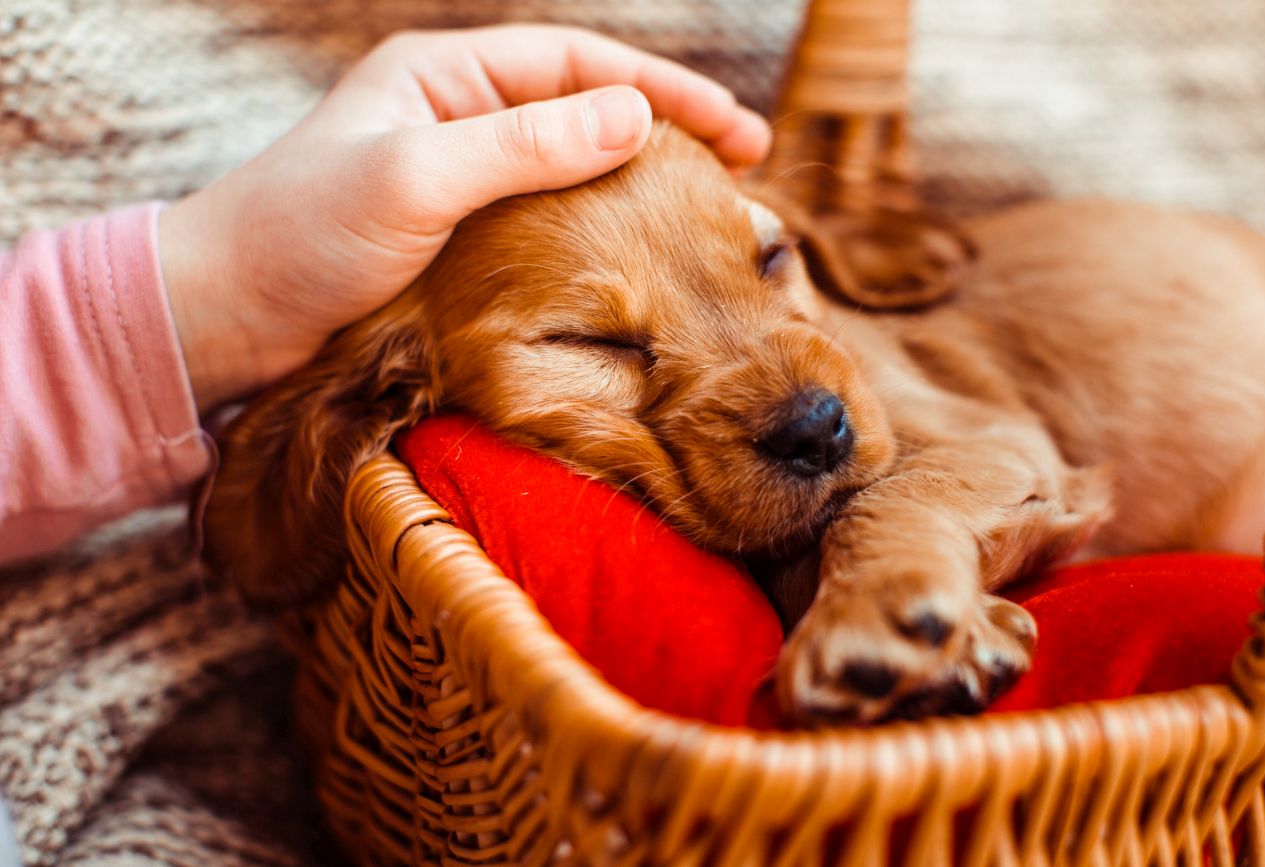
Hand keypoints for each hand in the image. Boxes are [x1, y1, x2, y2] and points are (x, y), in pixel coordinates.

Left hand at [159, 24, 770, 412]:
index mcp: (444, 75)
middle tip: (744, 167)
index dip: (660, 88)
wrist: (227, 318)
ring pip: (571, 169)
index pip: (576, 64)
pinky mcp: (456, 239)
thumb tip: (635, 116)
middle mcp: (457, 117)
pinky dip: (599, 233)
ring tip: (707, 212)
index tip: (735, 129)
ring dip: (639, 185)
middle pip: (585, 110)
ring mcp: (459, 181)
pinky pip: (546, 222)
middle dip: (666, 131)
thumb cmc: (300, 237)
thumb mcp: (414, 179)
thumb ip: (522, 145)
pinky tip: (632, 259)